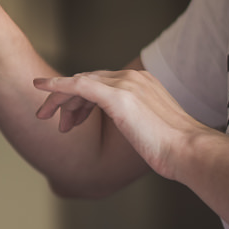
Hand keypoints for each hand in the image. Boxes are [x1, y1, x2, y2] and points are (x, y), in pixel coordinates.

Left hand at [32, 70, 215, 180]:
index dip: (82, 99)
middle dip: (66, 99)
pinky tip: (40, 88)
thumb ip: (140, 123)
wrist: (188, 150)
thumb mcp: (155, 130)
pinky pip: (78, 85)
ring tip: (44, 116)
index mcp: (143, 83)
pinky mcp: (117, 96)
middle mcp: (132, 78)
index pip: (103, 82)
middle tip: (49, 118)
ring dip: (58, 98)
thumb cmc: (176, 149)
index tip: (71, 118)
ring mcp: (125, 84)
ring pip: (80, 83)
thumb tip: (137, 135)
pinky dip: (57, 85)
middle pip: (88, 80)